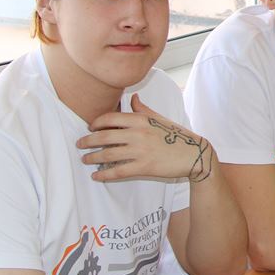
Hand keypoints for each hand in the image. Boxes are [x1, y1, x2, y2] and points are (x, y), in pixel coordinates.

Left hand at [77, 94, 214, 182]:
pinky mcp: (144, 167)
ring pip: (108, 154)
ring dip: (92, 158)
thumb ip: (143, 109)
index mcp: (141, 120)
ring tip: (85, 160)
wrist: (194, 154)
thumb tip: (132, 98)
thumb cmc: (177, 135)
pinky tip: (96, 176)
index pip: (110, 118)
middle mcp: (138, 133)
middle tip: (80, 145)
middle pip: (104, 136)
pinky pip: (118, 171)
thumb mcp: (160, 118)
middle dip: (88, 141)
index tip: (90, 128)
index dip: (96, 123)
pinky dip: (104, 174)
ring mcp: (140, 150)